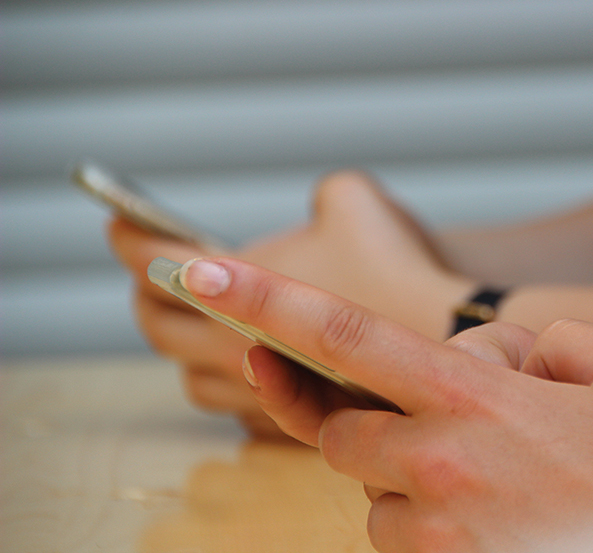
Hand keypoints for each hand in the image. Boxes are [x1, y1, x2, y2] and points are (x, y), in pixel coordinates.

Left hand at [107, 171, 472, 437]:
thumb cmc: (396, 267)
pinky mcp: (289, 419)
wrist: (449, 337)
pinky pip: (238, 408)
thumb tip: (313, 211)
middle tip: (157, 274)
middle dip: (149, 296)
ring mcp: (258, 391)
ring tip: (200, 323)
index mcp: (232, 288)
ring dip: (187, 348)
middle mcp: (231, 346)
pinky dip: (232, 384)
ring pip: (193, 378)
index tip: (120, 223)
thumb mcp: (352, 197)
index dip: (131, 239)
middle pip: (158, 329)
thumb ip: (314, 194)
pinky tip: (251, 364)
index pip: (154, 265)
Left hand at [179, 256, 592, 552]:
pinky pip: (402, 545)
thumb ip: (544, 340)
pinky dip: (430, 526)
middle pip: (337, 433)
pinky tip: (498, 519)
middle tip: (440, 422)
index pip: (346, 337)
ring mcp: (438, 532)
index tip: (195, 273)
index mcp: (474, 396)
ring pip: (369, 498)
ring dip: (406, 481)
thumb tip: (492, 359)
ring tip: (495, 483)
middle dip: (365, 423)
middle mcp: (440, 464)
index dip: (264, 301)